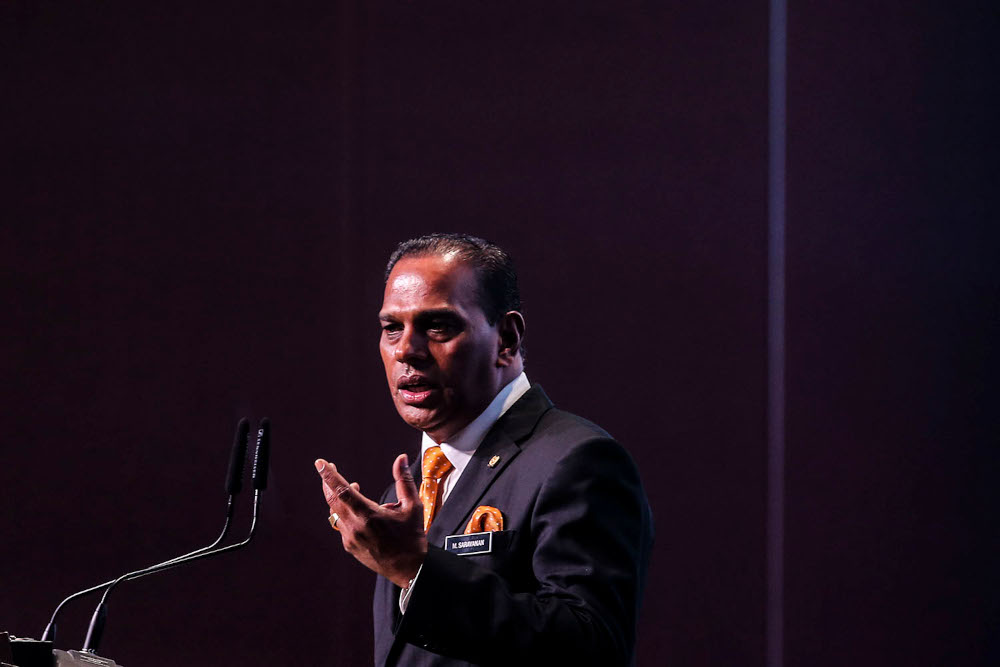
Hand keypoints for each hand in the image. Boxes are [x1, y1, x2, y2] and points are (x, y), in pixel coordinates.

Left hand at [314, 454, 425, 587]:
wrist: (409, 569)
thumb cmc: (412, 537)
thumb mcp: (412, 506)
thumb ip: (404, 480)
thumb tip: (400, 458)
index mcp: (369, 515)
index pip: (342, 491)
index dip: (329, 476)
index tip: (320, 463)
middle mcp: (355, 527)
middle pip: (332, 500)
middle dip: (327, 482)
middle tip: (326, 467)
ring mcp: (350, 538)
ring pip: (336, 512)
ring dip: (340, 497)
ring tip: (354, 488)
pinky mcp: (350, 546)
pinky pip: (341, 524)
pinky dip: (346, 512)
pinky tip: (358, 510)